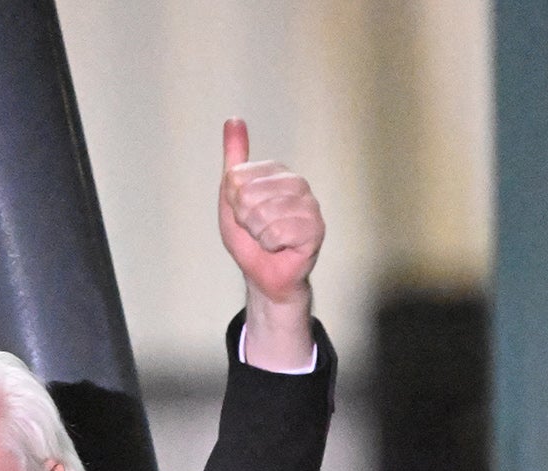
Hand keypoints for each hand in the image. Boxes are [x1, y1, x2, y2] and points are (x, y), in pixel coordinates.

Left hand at [217, 119, 323, 307]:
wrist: (264, 275)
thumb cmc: (250, 237)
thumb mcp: (232, 196)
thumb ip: (234, 158)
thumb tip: (233, 120)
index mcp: (276, 172)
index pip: (236, 178)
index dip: (233, 203)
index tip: (244, 214)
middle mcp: (297, 183)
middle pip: (248, 195)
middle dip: (245, 220)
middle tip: (257, 229)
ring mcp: (309, 205)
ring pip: (263, 214)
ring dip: (258, 235)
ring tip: (268, 239)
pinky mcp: (316, 228)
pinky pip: (278, 232)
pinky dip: (271, 245)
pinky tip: (280, 247)